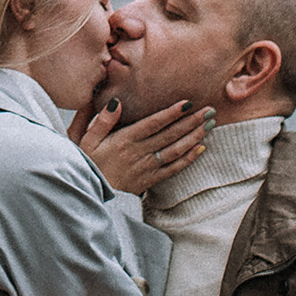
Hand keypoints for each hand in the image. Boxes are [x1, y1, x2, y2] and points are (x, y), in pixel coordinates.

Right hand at [75, 97, 208, 193]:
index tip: (188, 103)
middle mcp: (138, 153)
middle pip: (169, 135)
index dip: (171, 113)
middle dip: (191, 121)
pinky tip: (201, 148)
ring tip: (209, 124)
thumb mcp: (86, 140)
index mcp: (124, 140)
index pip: (152, 123)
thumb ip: (101, 120)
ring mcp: (146, 167)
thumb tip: (116, 102)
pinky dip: (188, 158)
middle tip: (209, 110)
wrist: (89, 193)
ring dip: (194, 137)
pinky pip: (173, 169)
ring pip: (175, 150)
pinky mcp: (149, 179)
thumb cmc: (87, 163)